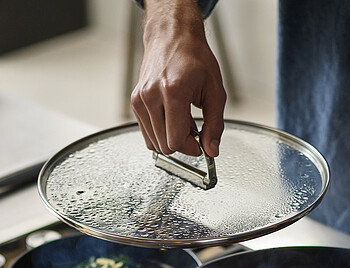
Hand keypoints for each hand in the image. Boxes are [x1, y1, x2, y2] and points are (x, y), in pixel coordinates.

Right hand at [131, 0, 226, 157]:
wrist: (172, 36)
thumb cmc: (194, 58)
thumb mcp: (215, 91)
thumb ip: (215, 125)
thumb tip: (211, 150)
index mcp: (172, 92)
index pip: (175, 141)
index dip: (191, 147)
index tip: (200, 143)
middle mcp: (151, 96)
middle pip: (164, 145)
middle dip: (182, 143)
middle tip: (194, 128)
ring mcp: (140, 99)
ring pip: (154, 142)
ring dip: (170, 138)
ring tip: (183, 120)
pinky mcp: (135, 102)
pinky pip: (147, 133)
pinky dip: (161, 131)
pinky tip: (172, 117)